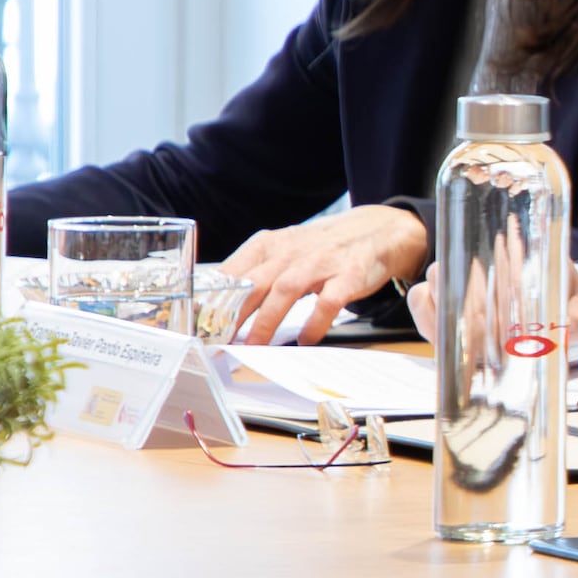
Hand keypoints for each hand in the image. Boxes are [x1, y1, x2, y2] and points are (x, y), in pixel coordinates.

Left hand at [210, 204, 428, 344]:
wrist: (379, 231)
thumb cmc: (324, 247)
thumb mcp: (285, 249)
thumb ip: (257, 271)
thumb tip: (220, 304)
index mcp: (270, 244)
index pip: (232, 272)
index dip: (213, 299)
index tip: (198, 323)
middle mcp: (292, 251)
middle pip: (254, 283)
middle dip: (232, 314)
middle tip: (217, 340)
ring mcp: (321, 263)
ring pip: (285, 291)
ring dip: (266, 321)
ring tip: (254, 346)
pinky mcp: (349, 276)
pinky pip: (328, 302)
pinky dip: (315, 323)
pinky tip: (307, 339)